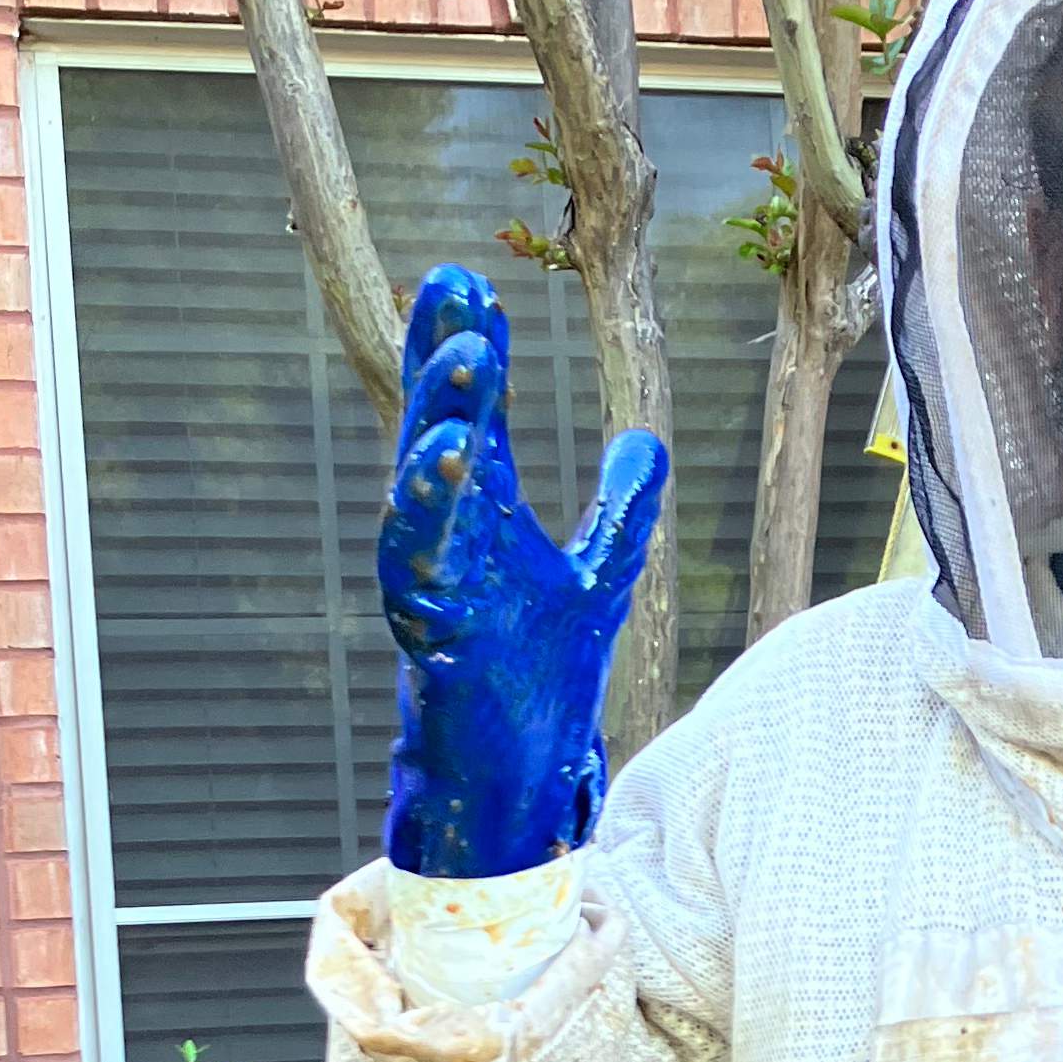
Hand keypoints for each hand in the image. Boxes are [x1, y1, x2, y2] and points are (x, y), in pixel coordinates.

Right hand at [377, 262, 668, 879]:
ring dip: (438, 420)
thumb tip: (645, 440)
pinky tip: (447, 454)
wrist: (518, 779)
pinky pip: (417, 559)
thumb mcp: (598, 579)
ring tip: (465, 360)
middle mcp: (448, 539)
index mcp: (482, 519)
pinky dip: (426, 507)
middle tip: (449, 284)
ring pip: (421, 488)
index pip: (472, 418)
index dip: (468, 353)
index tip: (468, 282)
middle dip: (440, 361)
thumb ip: (621, 512)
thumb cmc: (539, 679)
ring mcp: (431, 582)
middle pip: (437, 432)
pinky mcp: (429, 630)